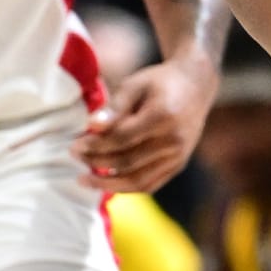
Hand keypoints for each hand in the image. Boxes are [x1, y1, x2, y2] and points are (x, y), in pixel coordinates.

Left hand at [75, 53, 214, 193]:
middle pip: (128, 162)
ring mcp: (178, 156)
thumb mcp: (135, 84)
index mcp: (163, 116)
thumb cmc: (160, 82)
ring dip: (108, 183)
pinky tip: (108, 183)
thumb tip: (91, 126)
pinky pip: (150, 184)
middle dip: (97, 162)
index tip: (74, 144)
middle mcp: (174, 141)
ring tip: (85, 179)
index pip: (122, 139)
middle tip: (75, 156)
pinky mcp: (178, 165)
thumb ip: (114, 107)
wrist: (195, 86)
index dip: (95, 145)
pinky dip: (127, 187)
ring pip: (138, 180)